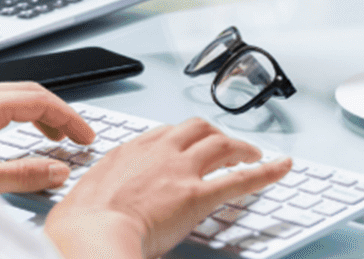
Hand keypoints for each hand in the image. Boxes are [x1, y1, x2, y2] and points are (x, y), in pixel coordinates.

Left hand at [0, 81, 94, 193]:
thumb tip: (56, 171)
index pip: (38, 100)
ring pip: (9, 97)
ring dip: (35, 114)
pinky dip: (13, 117)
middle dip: (56, 113)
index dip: (68, 118)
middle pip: (27, 93)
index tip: (85, 137)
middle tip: (76, 137)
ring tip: (51, 138)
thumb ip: (20, 175)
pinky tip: (10, 137)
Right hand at [44, 117, 290, 258]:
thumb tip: (94, 212)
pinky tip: (283, 168)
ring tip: (254, 155)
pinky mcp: (198, 194)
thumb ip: (99, 198)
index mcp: (128, 152)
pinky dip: (267, 172)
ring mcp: (180, 170)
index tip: (187, 146)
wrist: (90, 234)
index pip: (162, 133)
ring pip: (221, 143)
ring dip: (241, 147)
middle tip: (226, 146)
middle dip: (214, 134)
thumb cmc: (79, 226)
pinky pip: (241, 179)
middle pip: (195, 128)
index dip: (181, 139)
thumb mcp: (83, 201)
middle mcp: (157, 152)